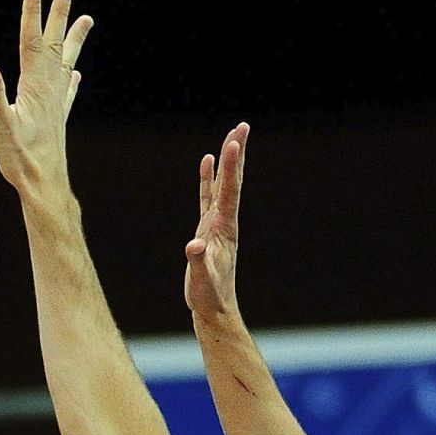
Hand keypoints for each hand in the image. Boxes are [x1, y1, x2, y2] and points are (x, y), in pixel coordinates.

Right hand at [0, 0, 92, 194]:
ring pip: (66, 63)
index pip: (32, 42)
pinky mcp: (58, 120)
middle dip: (59, 15)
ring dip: (73, 40)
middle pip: (53, 44)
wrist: (44, 186)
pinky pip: (68, 92)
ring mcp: (56, 104)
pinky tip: (76, 77)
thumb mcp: (1, 128)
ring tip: (86, 20)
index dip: (33, 13)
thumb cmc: (20, 160)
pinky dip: (72, 79)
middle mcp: (50, 90)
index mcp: (35, 87)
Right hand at [185, 124, 248, 321]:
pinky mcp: (206, 230)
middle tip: (243, 126)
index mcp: (225, 229)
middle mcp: (224, 221)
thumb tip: (192, 247)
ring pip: (223, 185)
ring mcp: (216, 223)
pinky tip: (208, 161)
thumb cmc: (209, 295)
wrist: (213, 308)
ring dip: (227, 161)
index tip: (233, 141)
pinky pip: (207, 197)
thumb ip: (197, 262)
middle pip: (233, 181)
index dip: (230, 166)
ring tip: (231, 136)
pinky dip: (208, 178)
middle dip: (237, 154)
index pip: (229, 191)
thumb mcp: (202, 280)